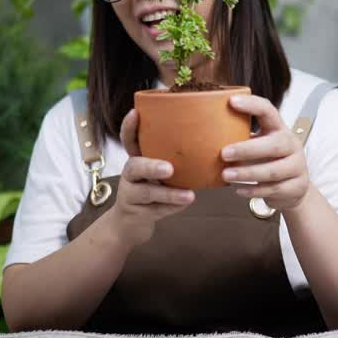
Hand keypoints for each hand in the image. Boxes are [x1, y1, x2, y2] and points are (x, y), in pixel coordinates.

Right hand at [104, 109, 195, 247]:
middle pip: (133, 167)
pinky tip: (186, 204)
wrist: (131, 224)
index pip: (129, 140)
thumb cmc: (153, 191)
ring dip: (168, 194)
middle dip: (151, 167)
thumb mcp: (159, 173)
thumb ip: (174, 160)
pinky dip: (171, 209)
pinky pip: (155, 211)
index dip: (130, 127)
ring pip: (146, 193)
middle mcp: (130, 175)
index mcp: (137, 160)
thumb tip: (209, 143)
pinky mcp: (134, 214)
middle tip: (169, 169)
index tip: (135, 112)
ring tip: (188, 195)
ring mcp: (129, 195)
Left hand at [220, 94, 311, 211]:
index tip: (231, 102)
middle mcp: (291, 145)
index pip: (269, 111)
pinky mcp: (296, 186)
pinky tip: (238, 190)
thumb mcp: (260, 145)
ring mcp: (297, 166)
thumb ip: (243, 138)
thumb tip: (206, 133)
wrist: (295, 187)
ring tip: (226, 175)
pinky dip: (254, 190)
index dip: (252, 105)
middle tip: (224, 153)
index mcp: (279, 129)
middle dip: (247, 149)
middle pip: (274, 144)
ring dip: (247, 173)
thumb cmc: (270, 161)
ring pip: (273, 171)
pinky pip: (273, 189)